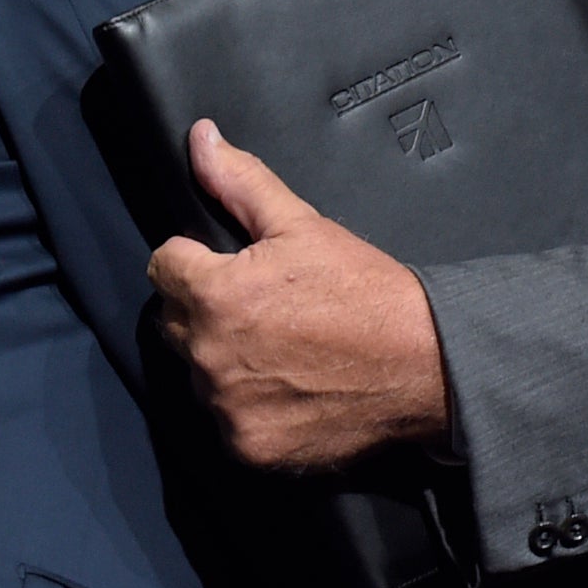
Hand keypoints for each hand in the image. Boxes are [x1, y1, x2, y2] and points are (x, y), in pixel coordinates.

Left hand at [146, 119, 449, 469]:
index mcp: (215, 295)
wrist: (424, 365)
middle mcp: (209, 357)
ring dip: (223, 361)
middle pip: (171, 322)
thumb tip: (199, 137)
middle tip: (260, 306)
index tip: (230, 267)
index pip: (163, 267)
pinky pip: (226, 422)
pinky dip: (248, 408)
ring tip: (279, 349)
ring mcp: (227, 409)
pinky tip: (288, 388)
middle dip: (202, 309)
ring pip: (198, 374)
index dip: (194, 260)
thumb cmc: (365, 290)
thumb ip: (239, 181)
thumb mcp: (302, 223)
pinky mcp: (249, 449)